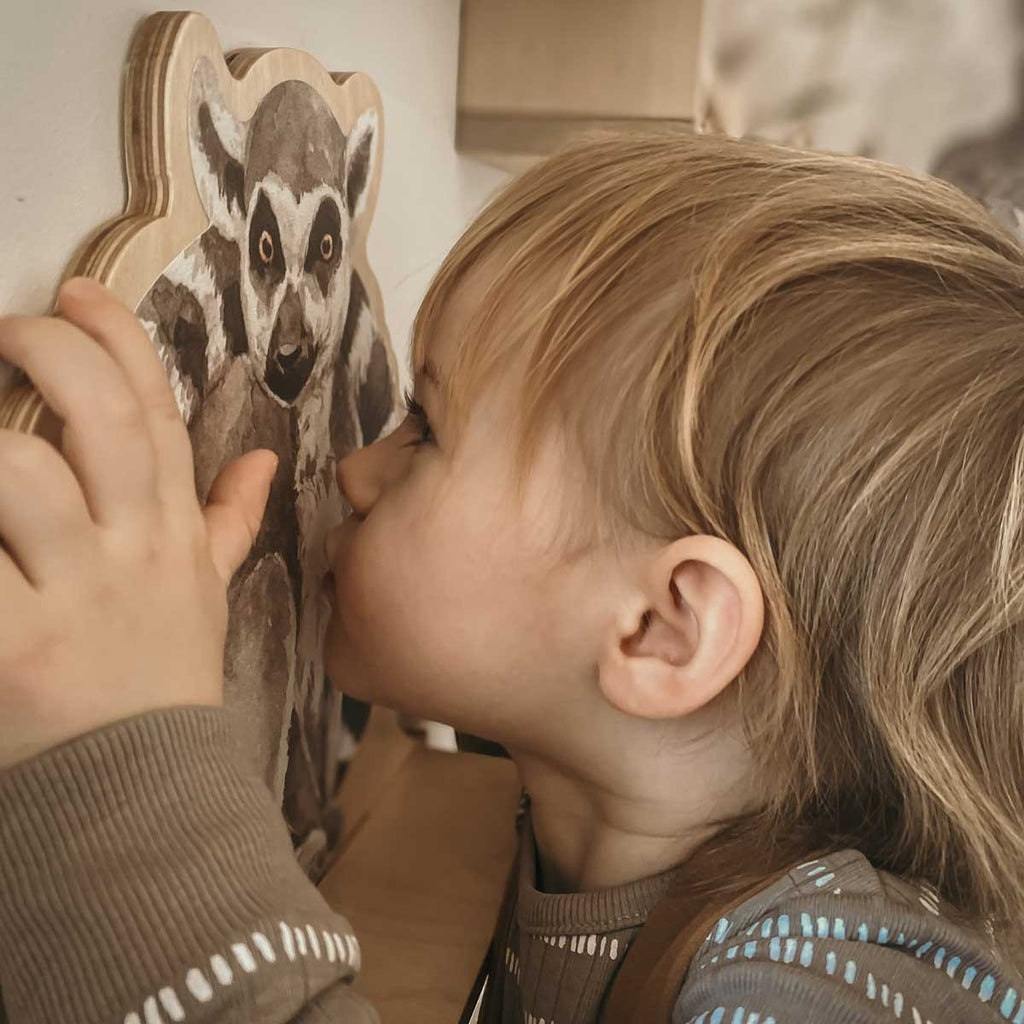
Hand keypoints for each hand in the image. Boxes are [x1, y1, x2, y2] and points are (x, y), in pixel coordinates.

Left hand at [0, 277, 277, 768]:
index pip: (155, 413)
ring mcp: (75, 597)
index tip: (75, 293)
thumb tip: (262, 461)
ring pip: (20, 474)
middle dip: (46, 353)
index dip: (118, 339)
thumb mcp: (206, 592)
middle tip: (5, 335)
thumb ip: (231, 522)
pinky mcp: (15, 645)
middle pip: (97, 419)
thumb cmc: (162, 679)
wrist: (141, 789)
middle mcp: (132, 552)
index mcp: (172, 531)